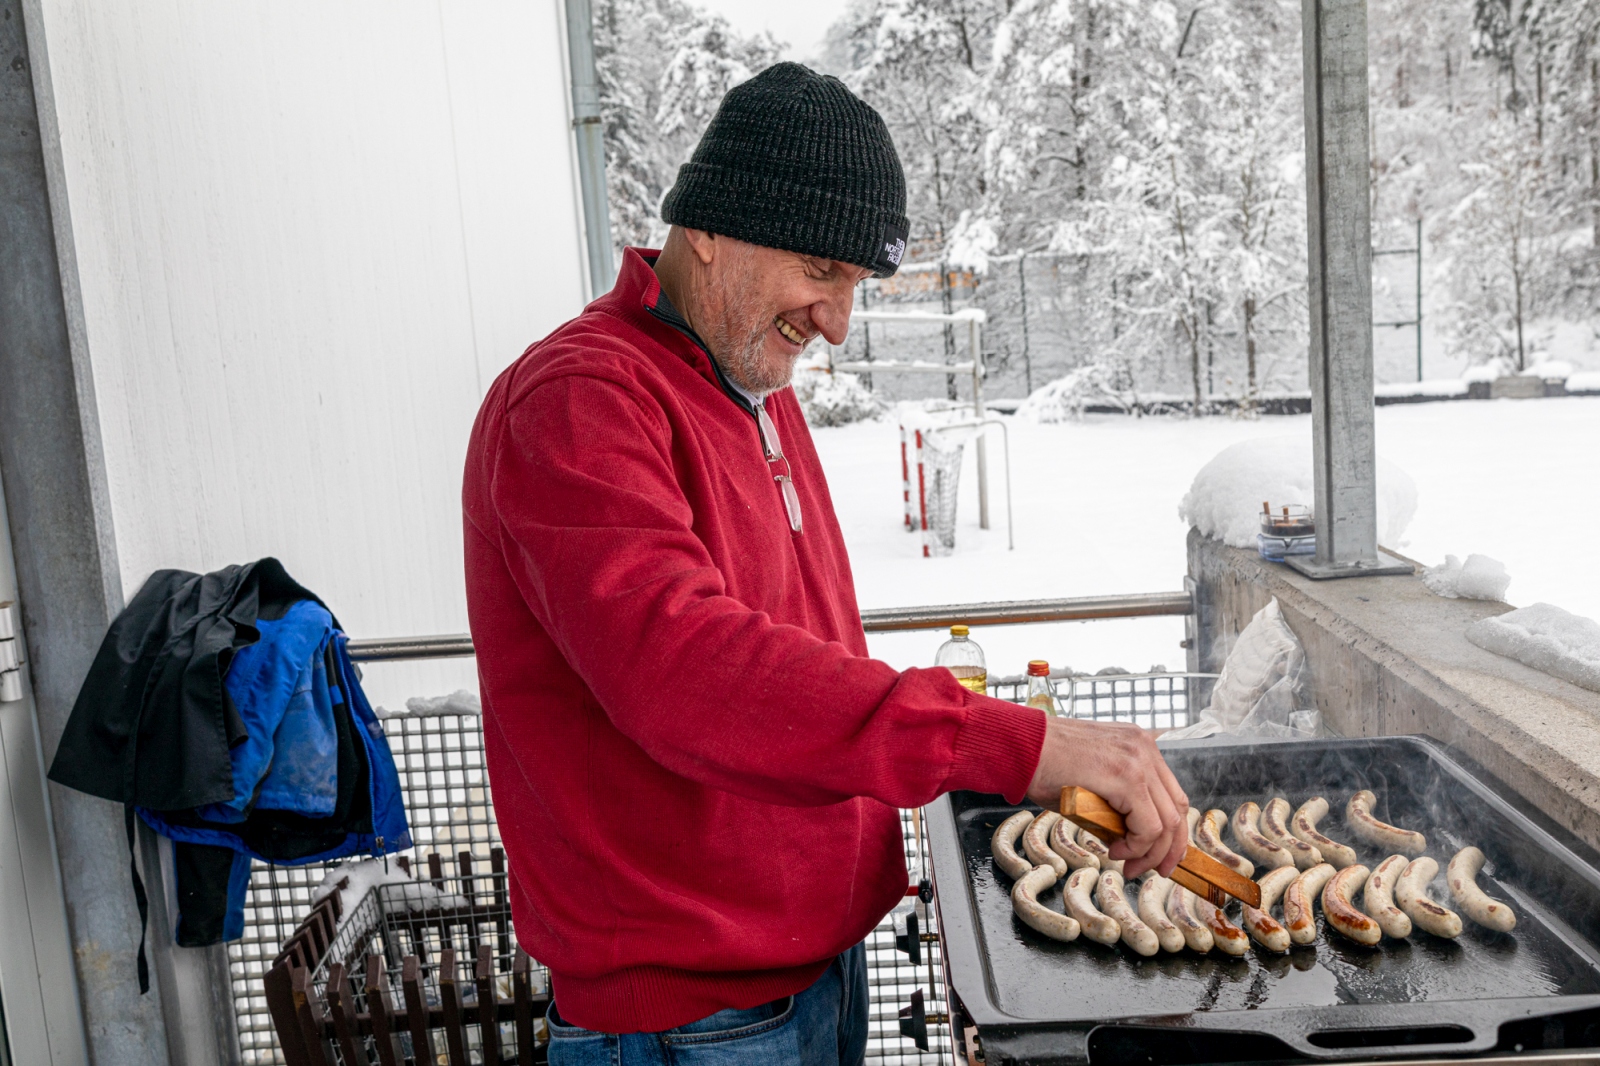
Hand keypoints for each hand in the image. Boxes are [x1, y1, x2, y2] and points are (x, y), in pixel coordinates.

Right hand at [1024, 718, 1188, 879]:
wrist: (1022, 747)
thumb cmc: (1044, 763)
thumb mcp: (1091, 780)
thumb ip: (1114, 802)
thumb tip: (1126, 839)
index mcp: (1139, 745)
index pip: (1172, 795)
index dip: (1172, 832)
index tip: (1159, 855)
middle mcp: (1145, 748)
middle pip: (1177, 809)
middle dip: (1169, 848)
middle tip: (1154, 870)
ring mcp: (1139, 760)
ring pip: (1167, 821)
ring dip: (1150, 852)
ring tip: (1128, 864)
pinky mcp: (1126, 776)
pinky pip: (1148, 825)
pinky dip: (1137, 846)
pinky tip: (1116, 850)